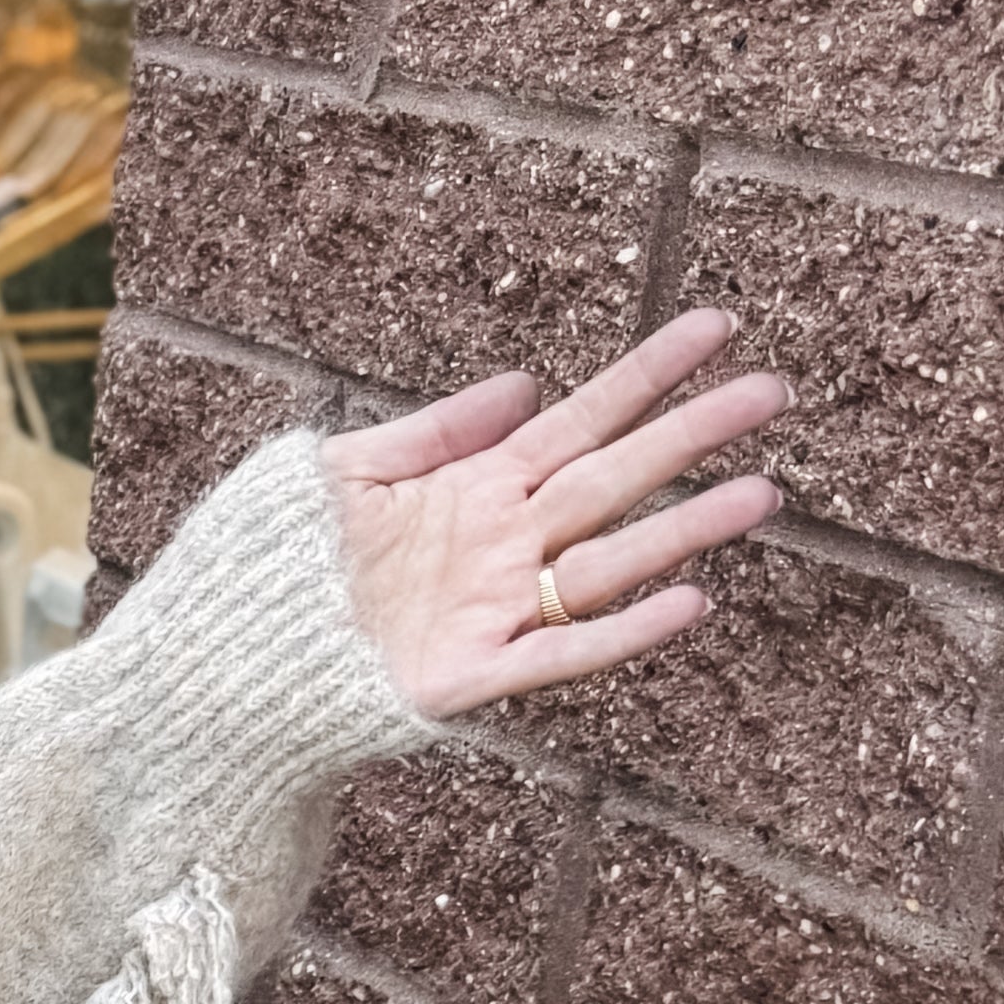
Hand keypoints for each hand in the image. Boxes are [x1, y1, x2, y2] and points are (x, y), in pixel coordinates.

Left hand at [319, 308, 785, 719]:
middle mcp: (503, 544)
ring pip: (608, 562)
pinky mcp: (468, 674)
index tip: (716, 329)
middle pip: (613, 478)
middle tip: (772, 392)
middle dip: (691, 435)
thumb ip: (434, 431)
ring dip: (683, 529)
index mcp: (477, 487)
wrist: (231, 657)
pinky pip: (559, 653)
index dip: (647, 374)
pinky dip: (621, 632)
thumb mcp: (347, 473)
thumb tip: (523, 382)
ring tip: (759, 494)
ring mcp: (493, 609)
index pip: (582, 418)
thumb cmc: (282, 562)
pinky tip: (687, 603)